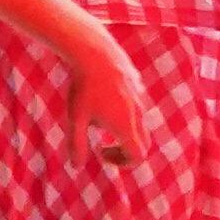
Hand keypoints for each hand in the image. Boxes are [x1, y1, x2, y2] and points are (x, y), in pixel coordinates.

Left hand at [65, 28, 144, 169]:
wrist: (94, 52)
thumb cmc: (83, 87)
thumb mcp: (76, 119)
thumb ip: (77, 144)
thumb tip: (76, 167)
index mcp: (126, 126)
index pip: (137, 157)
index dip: (121, 162)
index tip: (102, 152)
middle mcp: (138, 114)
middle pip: (143, 144)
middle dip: (125, 151)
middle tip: (103, 146)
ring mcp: (140, 98)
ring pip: (140, 124)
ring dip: (124, 130)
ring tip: (98, 119)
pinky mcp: (137, 85)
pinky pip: (136, 106)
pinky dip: (125, 113)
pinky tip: (103, 99)